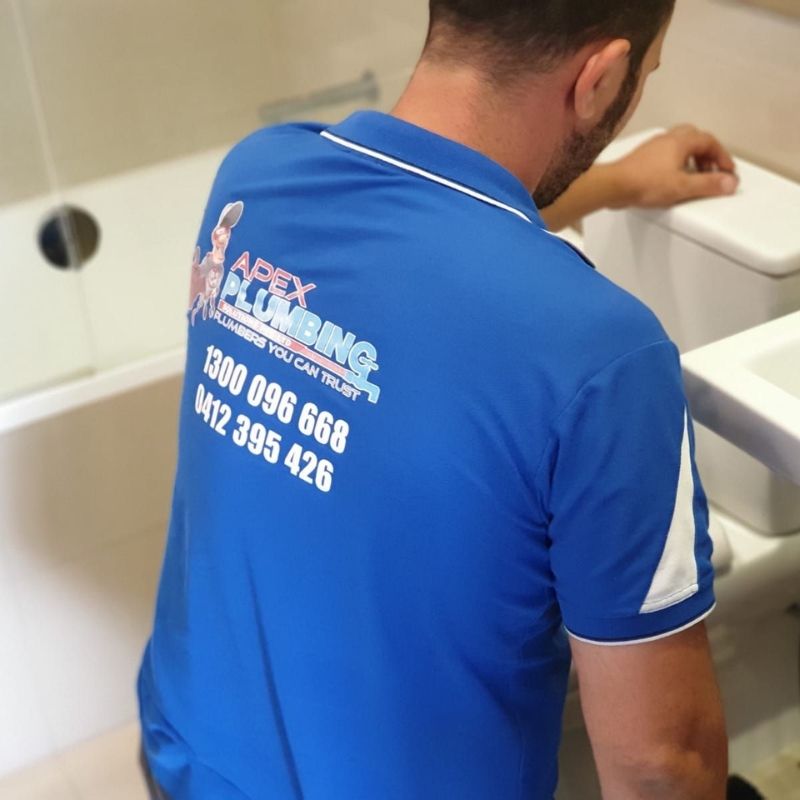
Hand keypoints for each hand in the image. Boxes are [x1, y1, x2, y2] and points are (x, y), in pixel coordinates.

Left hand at [606, 125, 738, 209]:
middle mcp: (667, 139)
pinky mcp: (643, 158)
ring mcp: (653, 147)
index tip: (727, 171)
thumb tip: (729, 183)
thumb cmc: (644, 183)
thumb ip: (707, 185)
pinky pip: (667, 154)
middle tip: (712, 170)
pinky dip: (677, 161)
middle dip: (708, 153)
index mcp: (680, 141)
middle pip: (695, 138)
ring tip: (694, 175)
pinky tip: (674, 177)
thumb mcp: (682, 187)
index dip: (722, 156)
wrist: (613, 186)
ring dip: (692, 157)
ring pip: (680, 145)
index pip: (710, 142)